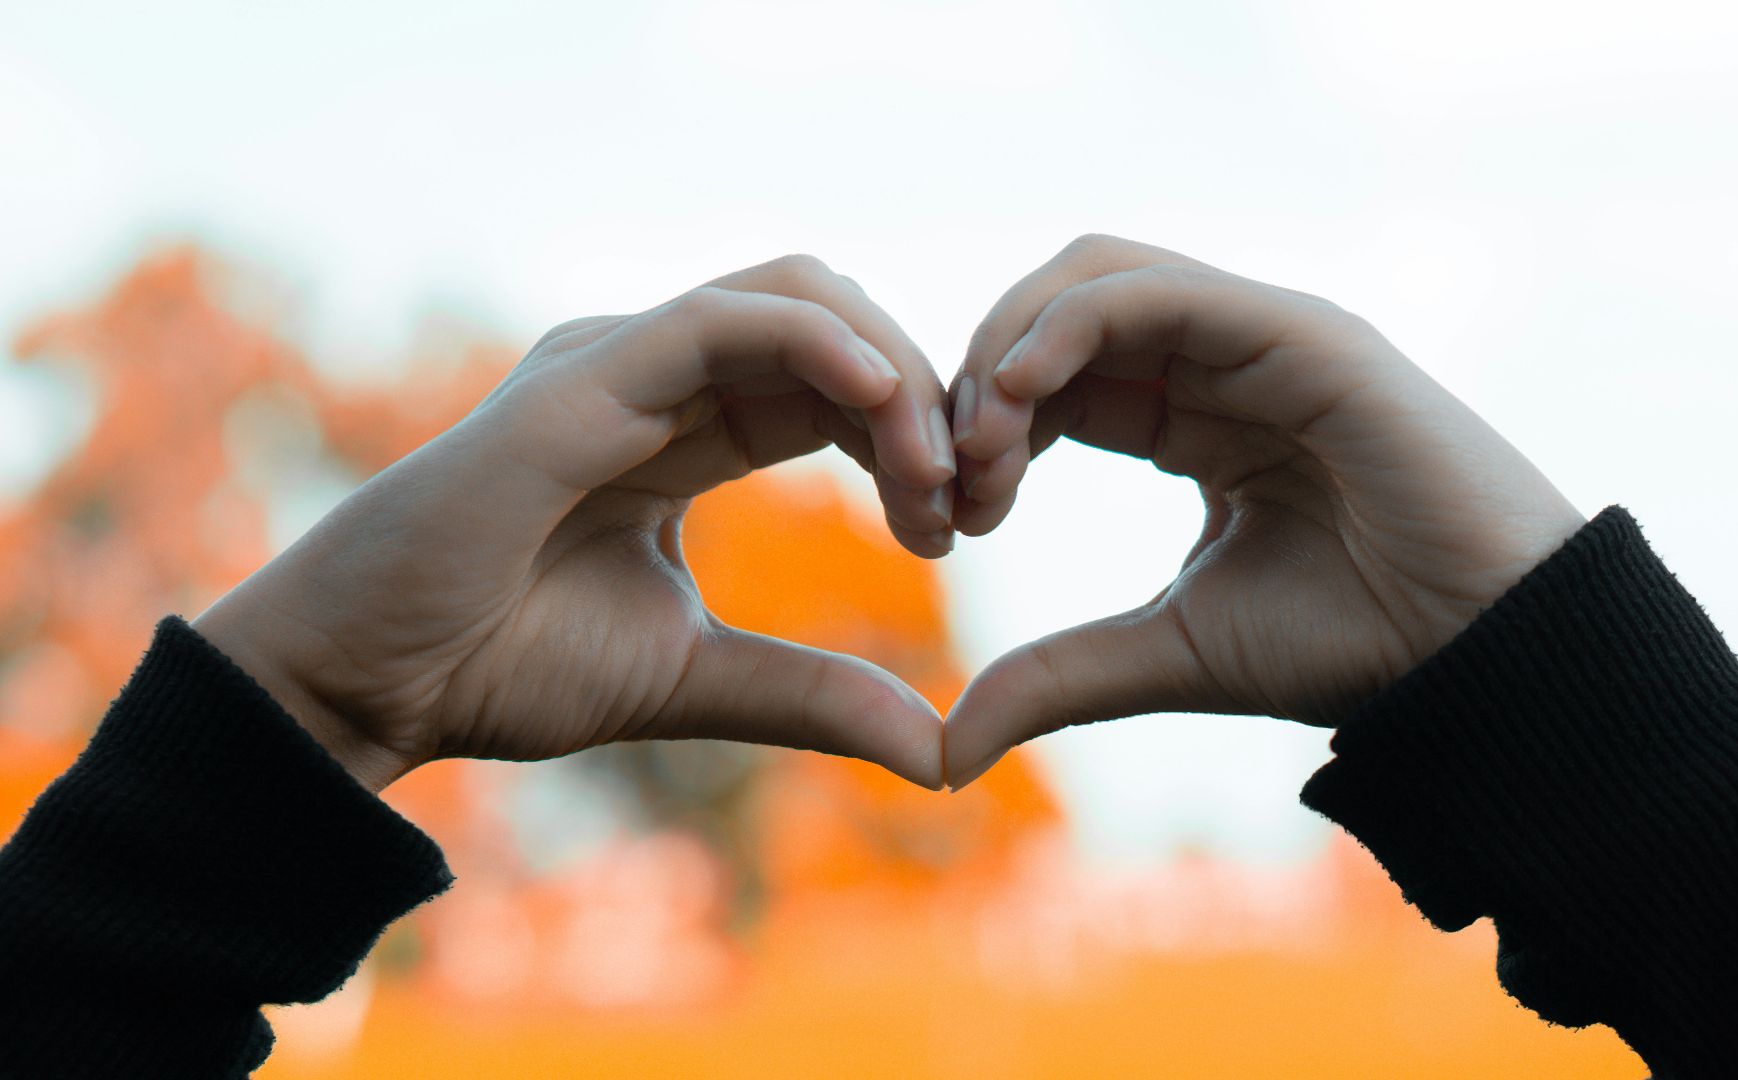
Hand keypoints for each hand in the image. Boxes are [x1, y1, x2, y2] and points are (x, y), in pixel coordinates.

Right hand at [193, 255, 956, 792]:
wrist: (371, 686)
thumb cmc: (503, 667)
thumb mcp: (697, 677)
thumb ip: (813, 693)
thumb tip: (935, 749)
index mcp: (685, 428)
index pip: (833, 385)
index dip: (913, 436)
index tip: (959, 529)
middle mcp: (657, 376)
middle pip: (834, 325)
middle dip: (922, 397)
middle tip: (965, 501)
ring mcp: (618, 362)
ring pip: (797, 297)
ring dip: (892, 371)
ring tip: (934, 472)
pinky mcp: (585, 374)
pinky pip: (727, 319)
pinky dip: (823, 344)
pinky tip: (886, 408)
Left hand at [941, 235, 1586, 788]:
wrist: (1481, 658)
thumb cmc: (1351, 646)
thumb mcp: (1169, 653)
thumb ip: (1060, 676)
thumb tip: (948, 749)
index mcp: (1190, 419)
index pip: (1051, 378)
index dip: (981, 431)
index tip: (948, 523)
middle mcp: (1220, 362)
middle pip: (1054, 311)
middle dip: (977, 383)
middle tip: (952, 484)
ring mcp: (1259, 337)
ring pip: (1092, 276)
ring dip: (1008, 346)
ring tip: (982, 446)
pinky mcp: (1297, 331)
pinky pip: (1152, 291)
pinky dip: (1064, 327)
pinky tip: (1017, 398)